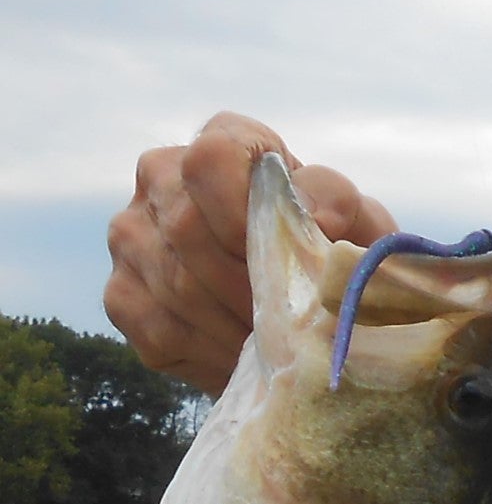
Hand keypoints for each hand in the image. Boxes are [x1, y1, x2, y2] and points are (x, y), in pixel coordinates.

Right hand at [105, 112, 396, 395]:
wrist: (311, 311)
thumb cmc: (337, 255)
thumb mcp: (357, 223)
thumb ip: (338, 200)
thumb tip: (315, 212)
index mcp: (222, 144)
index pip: (209, 160)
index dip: (243, 214)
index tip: (283, 255)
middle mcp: (161, 177)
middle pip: (188, 231)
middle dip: (250, 288)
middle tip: (292, 323)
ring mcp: (132, 236)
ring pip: (176, 286)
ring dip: (236, 327)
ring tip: (279, 347)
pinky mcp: (123, 296)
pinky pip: (160, 328)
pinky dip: (212, 355)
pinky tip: (246, 359)